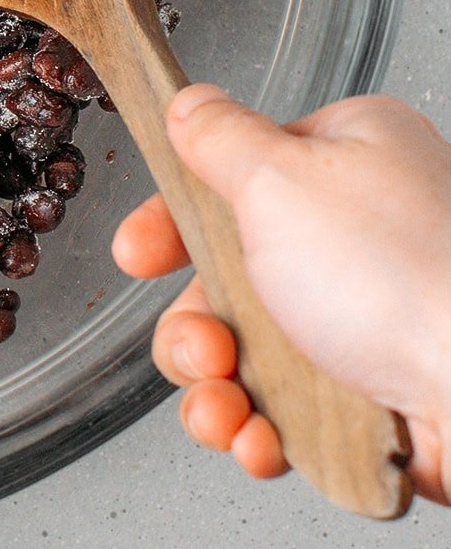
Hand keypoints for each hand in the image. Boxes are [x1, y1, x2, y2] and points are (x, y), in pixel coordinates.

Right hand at [113, 84, 450, 504]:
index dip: (173, 223)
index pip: (232, 178)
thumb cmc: (409, 280)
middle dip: (194, 331)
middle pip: (228, 280)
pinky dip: (264, 435)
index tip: (139, 255)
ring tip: (228, 414)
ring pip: (250, 356)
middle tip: (205, 352)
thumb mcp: (280, 178)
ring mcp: (370, 321)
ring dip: (218, 394)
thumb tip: (191, 105)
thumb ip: (219, 138)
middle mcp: (362, 236)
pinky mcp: (376, 397)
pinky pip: (289, 415)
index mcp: (348, 161)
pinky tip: (263, 442)